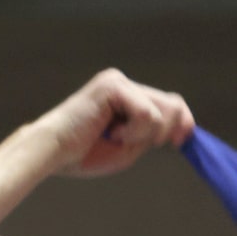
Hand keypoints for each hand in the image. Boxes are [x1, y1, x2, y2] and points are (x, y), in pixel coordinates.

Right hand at [34, 68, 195, 177]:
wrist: (51, 153)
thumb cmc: (84, 154)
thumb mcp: (133, 145)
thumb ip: (157, 132)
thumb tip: (185, 124)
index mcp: (126, 96)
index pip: (170, 102)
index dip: (183, 122)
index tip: (178, 142)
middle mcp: (122, 83)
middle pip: (173, 104)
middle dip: (162, 131)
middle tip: (129, 142)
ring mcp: (117, 81)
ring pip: (163, 110)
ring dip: (144, 134)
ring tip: (114, 136)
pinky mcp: (113, 85)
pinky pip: (147, 113)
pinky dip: (134, 132)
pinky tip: (110, 132)